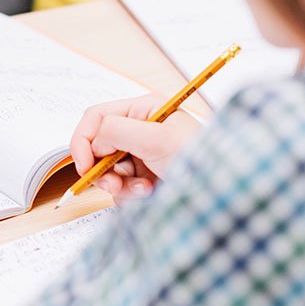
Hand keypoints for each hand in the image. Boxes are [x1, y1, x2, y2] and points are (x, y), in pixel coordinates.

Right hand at [69, 94, 201, 201]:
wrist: (221, 191)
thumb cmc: (198, 158)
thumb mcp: (157, 138)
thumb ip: (118, 131)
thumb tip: (94, 141)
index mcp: (143, 110)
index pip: (96, 117)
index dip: (83, 140)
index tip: (83, 166)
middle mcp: (139, 130)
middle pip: (97, 147)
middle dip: (103, 169)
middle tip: (113, 185)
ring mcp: (140, 155)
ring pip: (107, 172)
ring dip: (120, 185)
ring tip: (143, 190)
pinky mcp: (143, 178)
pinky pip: (119, 188)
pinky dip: (129, 195)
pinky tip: (150, 194)